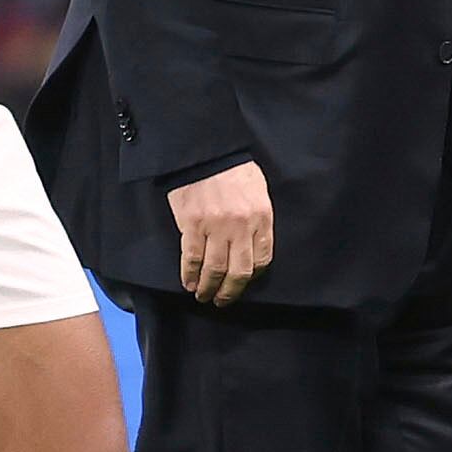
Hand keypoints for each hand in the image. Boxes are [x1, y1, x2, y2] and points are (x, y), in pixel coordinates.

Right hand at [168, 162, 273, 306]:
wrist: (204, 151)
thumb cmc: (233, 167)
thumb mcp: (258, 190)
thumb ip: (258, 218)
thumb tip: (252, 244)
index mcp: (261, 217)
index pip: (262, 258)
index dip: (253, 275)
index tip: (244, 282)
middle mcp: (241, 226)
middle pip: (239, 271)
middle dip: (231, 291)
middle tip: (223, 300)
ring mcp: (216, 227)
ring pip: (215, 269)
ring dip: (209, 288)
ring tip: (203, 296)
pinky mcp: (192, 225)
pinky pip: (192, 258)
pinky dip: (189, 275)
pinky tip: (189, 283)